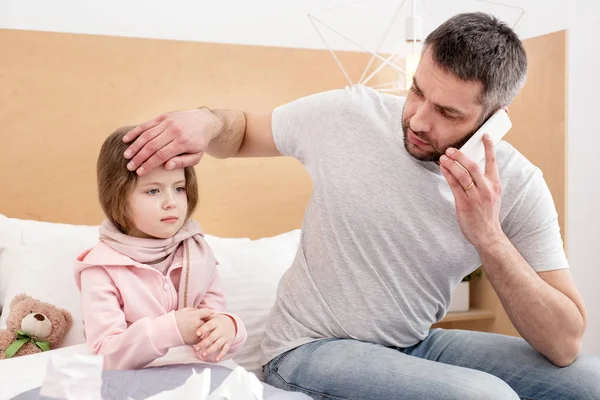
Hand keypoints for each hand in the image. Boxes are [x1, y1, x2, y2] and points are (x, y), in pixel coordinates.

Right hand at [122, 108, 218, 175]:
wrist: (204, 121)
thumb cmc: (199, 143)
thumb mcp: (197, 156)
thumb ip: (182, 162)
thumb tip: (166, 167)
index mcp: (182, 142)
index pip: (161, 155)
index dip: (149, 165)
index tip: (140, 173)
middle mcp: (174, 131)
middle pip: (152, 146)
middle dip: (139, 158)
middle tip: (130, 167)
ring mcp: (167, 122)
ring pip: (147, 135)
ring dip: (135, 146)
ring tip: (127, 156)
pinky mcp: (163, 117)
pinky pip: (146, 124)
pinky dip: (135, 132)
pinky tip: (126, 139)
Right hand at [174, 307, 213, 344]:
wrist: (166, 331)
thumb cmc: (175, 319)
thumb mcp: (184, 311)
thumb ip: (195, 310)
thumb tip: (203, 311)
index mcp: (195, 315)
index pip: (208, 312)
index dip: (208, 313)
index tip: (208, 315)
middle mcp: (197, 324)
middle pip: (208, 322)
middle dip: (207, 322)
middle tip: (206, 322)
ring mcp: (197, 333)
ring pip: (206, 331)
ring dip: (205, 330)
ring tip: (200, 329)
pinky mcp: (195, 341)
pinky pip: (201, 338)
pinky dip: (200, 337)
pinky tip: (194, 335)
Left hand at [193, 314, 236, 361]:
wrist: (232, 324)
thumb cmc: (217, 321)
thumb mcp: (212, 318)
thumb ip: (204, 319)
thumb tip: (191, 317)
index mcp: (216, 322)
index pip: (209, 325)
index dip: (203, 329)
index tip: (197, 333)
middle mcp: (221, 330)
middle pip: (212, 337)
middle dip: (204, 343)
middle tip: (195, 348)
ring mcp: (225, 337)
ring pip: (218, 344)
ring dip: (210, 350)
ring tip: (203, 355)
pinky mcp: (228, 343)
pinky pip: (225, 349)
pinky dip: (221, 355)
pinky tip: (216, 360)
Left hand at [439, 134, 505, 249]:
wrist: (488, 236)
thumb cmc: (487, 214)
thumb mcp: (492, 196)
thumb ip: (485, 182)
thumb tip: (471, 165)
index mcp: (495, 185)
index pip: (493, 162)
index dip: (489, 147)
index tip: (485, 135)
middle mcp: (487, 189)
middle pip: (473, 166)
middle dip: (460, 155)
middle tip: (451, 148)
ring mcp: (476, 197)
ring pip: (462, 175)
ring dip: (451, 164)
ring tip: (443, 156)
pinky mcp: (465, 204)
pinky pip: (454, 186)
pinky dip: (448, 174)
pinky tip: (443, 168)